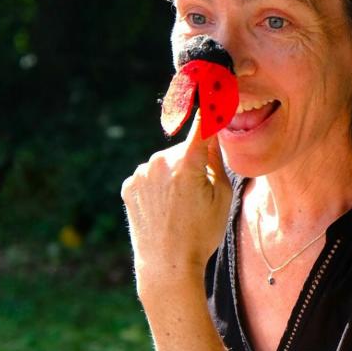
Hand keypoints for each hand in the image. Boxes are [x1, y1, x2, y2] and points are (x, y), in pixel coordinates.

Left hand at [121, 114, 231, 298]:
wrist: (167, 266)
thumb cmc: (201, 234)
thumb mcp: (223, 197)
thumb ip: (218, 161)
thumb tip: (213, 134)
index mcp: (187, 163)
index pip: (202, 125)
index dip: (210, 106)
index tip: (213, 84)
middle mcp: (160, 162)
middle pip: (183, 152)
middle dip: (191, 164)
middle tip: (198, 196)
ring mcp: (141, 174)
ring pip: (164, 165)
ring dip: (172, 176)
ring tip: (177, 208)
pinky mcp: (128, 185)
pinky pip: (148, 177)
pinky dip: (155, 187)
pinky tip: (162, 209)